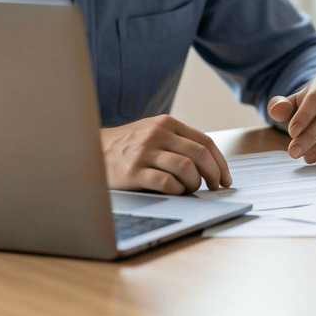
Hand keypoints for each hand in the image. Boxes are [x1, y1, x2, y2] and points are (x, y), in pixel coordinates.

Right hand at [100, 114, 230, 193]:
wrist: (89, 150)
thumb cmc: (126, 146)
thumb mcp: (151, 132)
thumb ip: (177, 140)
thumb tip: (210, 163)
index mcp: (166, 124)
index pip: (205, 141)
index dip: (221, 162)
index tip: (226, 178)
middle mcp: (157, 134)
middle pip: (200, 155)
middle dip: (214, 174)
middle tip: (215, 187)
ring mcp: (145, 152)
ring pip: (187, 169)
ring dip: (195, 183)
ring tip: (190, 189)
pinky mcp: (134, 171)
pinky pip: (167, 183)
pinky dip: (177, 190)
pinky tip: (174, 192)